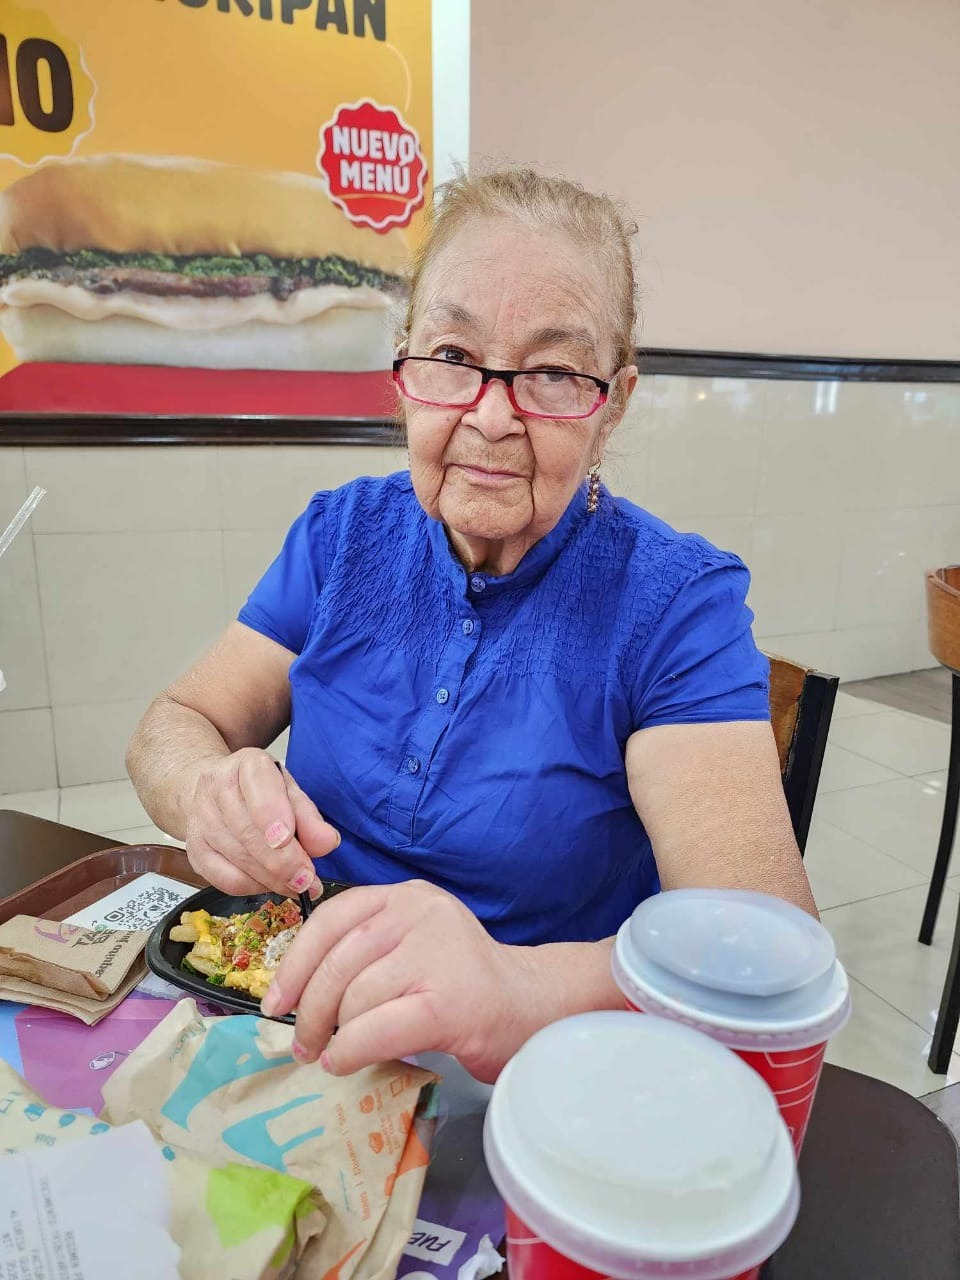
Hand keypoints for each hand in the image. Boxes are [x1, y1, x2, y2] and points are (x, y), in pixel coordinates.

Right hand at [185, 748, 340, 898]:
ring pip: (237, 858)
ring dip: (272, 879)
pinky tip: (271, 885)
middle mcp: (217, 788)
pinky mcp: (194, 850)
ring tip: (298, 885)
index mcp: (247, 765)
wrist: (214, 790)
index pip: (259, 791)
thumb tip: (327, 842)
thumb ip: (310, 817)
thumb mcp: (290, 792)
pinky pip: (224, 878)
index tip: (289, 840)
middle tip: (307, 879)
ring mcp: (200, 820)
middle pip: (248, 831)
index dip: (273, 818)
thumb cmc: (259, 790)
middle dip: (282, 861)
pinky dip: (252, 887)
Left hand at [261, 880, 530, 1082]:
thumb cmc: (464, 984)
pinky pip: (375, 1029)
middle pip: (338, 961)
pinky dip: (350, 1051)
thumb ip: (367, 950)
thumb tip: (295, 991)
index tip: (276, 1000)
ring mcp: (436, 953)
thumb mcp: (414, 945)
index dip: (296, 961)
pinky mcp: (446, 1001)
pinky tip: (345, 1062)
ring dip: (333, 1035)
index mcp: (407, 896)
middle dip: (310, 1009)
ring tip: (332, 1053)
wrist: (531, 1007)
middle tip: (302, 1043)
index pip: (333, 918)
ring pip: (354, 998)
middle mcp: (420, 912)